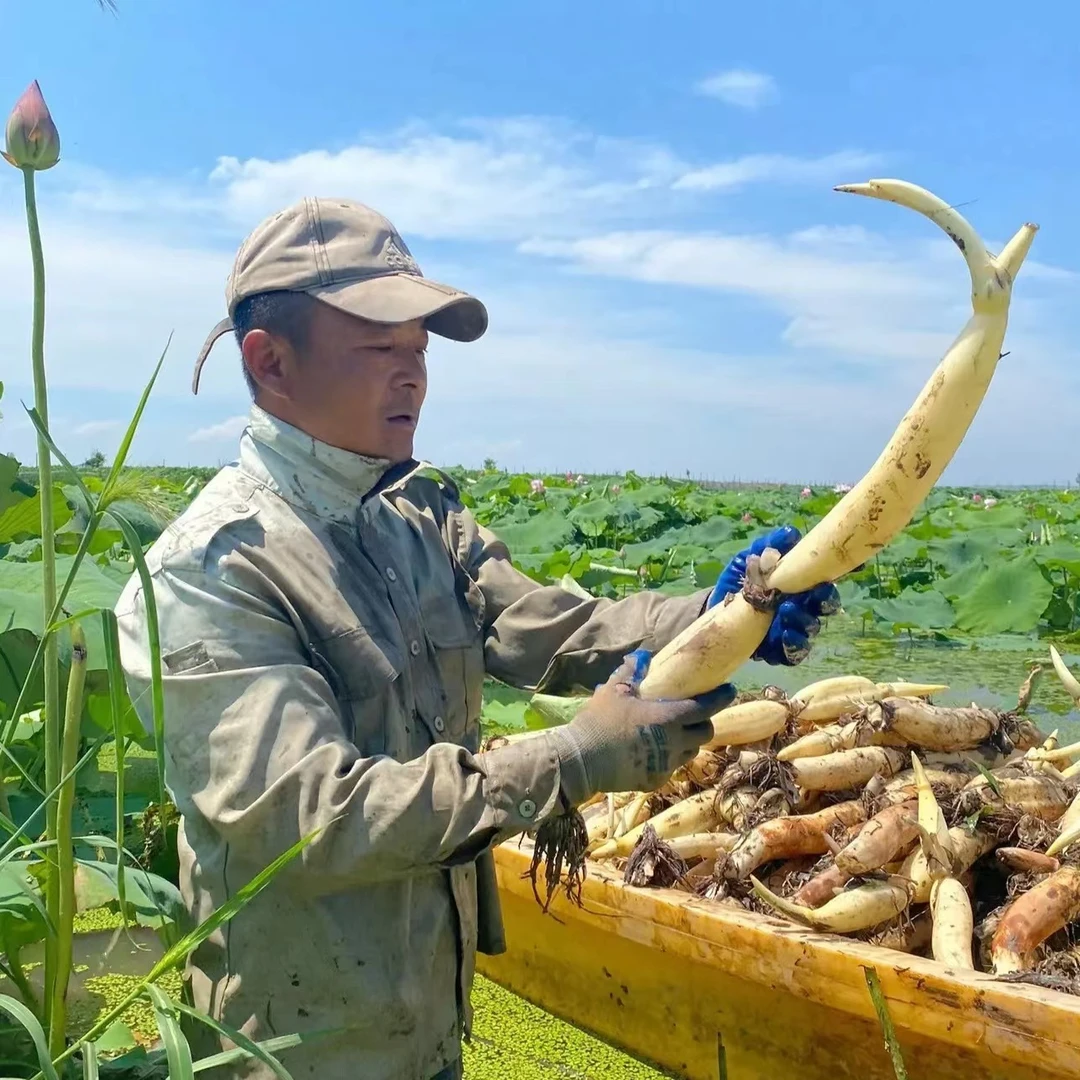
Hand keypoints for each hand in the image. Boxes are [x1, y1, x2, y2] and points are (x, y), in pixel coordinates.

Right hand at [550, 650, 734, 799]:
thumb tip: (642, 657)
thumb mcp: (614, 691)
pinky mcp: (654, 781)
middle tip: (696, 714)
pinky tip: (653, 753)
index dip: (720, 698)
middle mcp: (675, 743)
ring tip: (674, 734)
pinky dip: (669, 759)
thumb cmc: (600, 721)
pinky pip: (671, 769)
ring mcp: (666, 765)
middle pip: (705, 733)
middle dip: (704, 722)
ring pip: (690, 752)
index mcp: (669, 717)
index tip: (729, 690)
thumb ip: (631, 674)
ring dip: (688, 742)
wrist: (582, 760)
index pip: (705, 707)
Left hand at [708, 524, 840, 665]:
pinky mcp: (778, 651)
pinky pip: (792, 653)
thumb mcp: (749, 558)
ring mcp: (792, 631)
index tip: (837, 574)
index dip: (835, 578)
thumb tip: (790, 533)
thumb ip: (768, 546)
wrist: (714, 608)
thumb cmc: (741, 579)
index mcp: (801, 585)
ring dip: (803, 621)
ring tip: (788, 611)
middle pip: (823, 607)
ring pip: (809, 629)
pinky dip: (791, 644)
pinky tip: (784, 634)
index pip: (825, 583)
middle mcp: (803, 609)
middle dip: (822, 601)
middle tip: (813, 593)